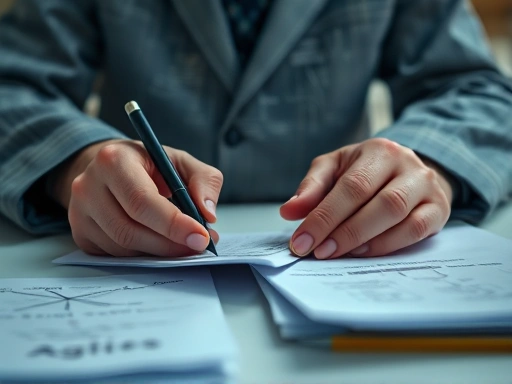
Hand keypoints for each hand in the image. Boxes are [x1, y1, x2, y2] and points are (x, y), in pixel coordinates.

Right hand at [48, 139, 222, 256]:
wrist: (110, 168)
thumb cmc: (149, 165)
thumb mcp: (180, 161)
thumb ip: (203, 180)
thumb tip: (207, 215)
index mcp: (114, 159)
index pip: (142, 200)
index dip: (173, 223)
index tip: (200, 237)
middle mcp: (88, 185)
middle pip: (130, 229)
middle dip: (169, 244)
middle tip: (197, 247)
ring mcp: (79, 211)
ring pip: (122, 246)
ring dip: (158, 253)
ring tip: (182, 245)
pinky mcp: (80, 232)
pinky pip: (114, 255)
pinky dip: (142, 255)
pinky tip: (158, 245)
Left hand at [280, 138, 452, 258]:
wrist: (407, 171)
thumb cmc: (365, 171)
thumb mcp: (335, 168)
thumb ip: (312, 187)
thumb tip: (289, 211)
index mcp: (378, 151)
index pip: (351, 187)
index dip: (324, 217)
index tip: (301, 242)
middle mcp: (408, 165)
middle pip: (377, 202)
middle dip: (343, 232)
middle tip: (318, 252)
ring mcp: (427, 187)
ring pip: (398, 217)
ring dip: (364, 241)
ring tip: (337, 253)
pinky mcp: (439, 209)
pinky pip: (416, 231)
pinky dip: (387, 245)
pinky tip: (364, 252)